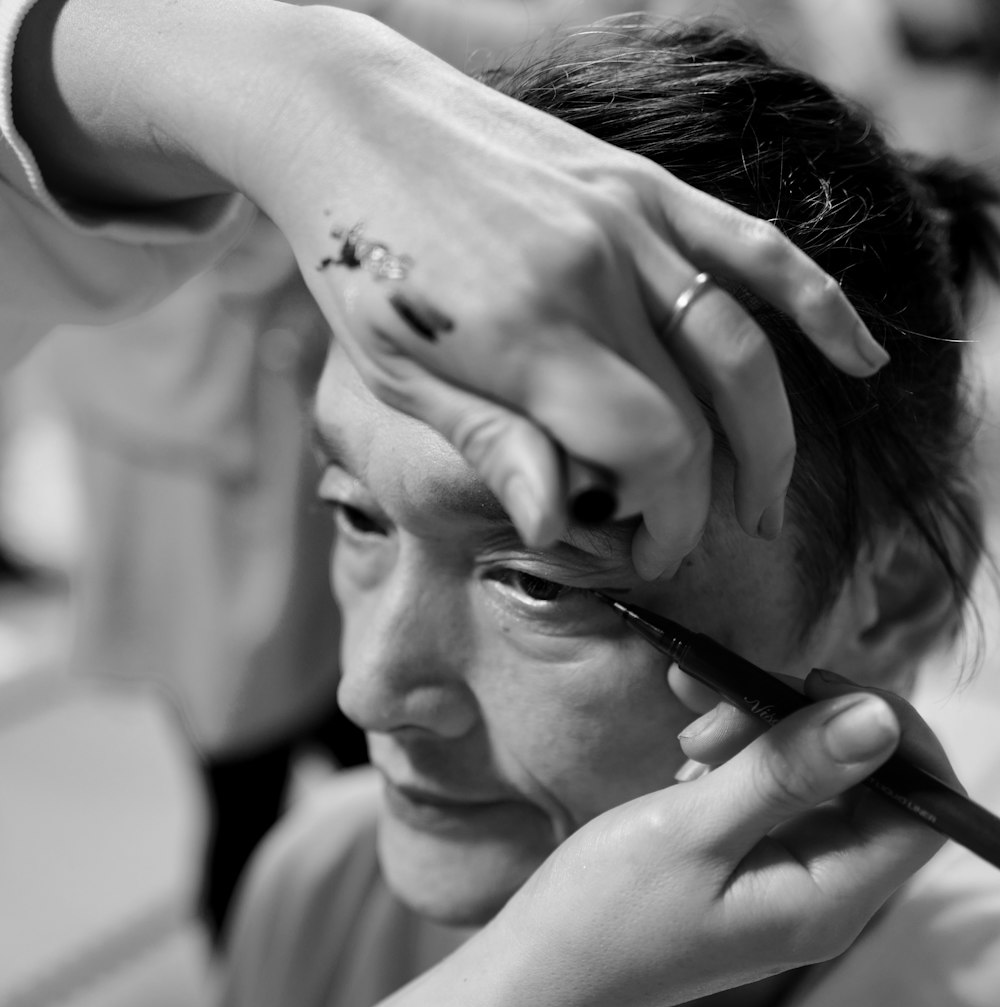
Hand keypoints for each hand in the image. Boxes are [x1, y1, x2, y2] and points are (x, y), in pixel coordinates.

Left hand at [244, 10, 888, 578]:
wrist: (349, 121)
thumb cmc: (361, 263)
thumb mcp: (397, 375)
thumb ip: (490, 447)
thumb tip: (559, 528)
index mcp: (529, 336)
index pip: (652, 454)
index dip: (664, 519)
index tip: (642, 553)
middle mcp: (594, 276)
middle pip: (699, 416)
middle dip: (703, 498)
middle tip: (683, 542)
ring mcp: (627, 221)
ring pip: (741, 347)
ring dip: (768, 438)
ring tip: (764, 503)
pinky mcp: (640, 186)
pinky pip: (751, 246)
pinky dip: (817, 302)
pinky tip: (862, 357)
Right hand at [503, 686, 946, 1006]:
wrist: (536, 974)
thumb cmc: (604, 915)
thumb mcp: (696, 829)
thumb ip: (791, 772)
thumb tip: (880, 719)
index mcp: (830, 902)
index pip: (923, 809)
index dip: (893, 738)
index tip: (816, 688)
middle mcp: (824, 898)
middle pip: (871, 786)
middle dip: (807, 726)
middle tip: (725, 707)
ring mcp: (788, 886)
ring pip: (817, 782)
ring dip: (763, 736)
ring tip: (692, 732)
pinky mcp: (751, 871)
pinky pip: (774, 798)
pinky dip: (738, 762)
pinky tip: (687, 758)